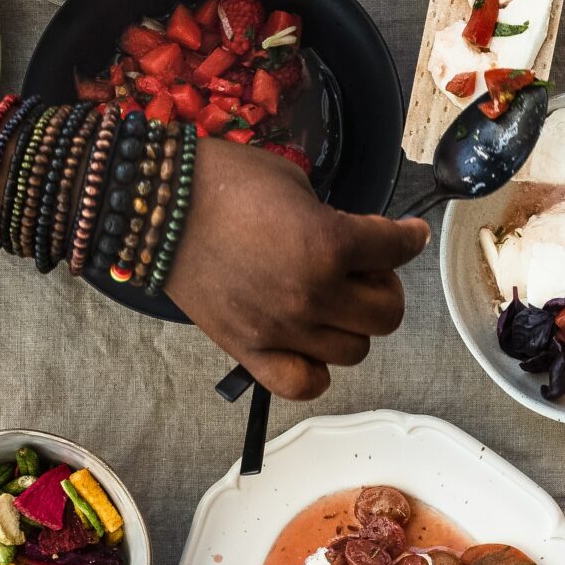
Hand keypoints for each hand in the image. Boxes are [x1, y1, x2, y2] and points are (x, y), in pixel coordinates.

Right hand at [165, 140, 427, 400]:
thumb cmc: (222, 181)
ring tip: (330, 302)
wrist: (155, 205)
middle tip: (361, 269)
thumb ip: (332, 219)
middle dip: (381, 286)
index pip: (397, 250)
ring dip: (351, 325)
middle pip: (386, 315)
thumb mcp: (294, 183)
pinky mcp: (249, 350)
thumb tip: (353, 242)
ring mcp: (282, 329)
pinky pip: (304, 383)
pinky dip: (315, 369)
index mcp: (329, 243)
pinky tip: (309, 343)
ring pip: (354, 351)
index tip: (408, 235)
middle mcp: (312, 294)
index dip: (409, 238)